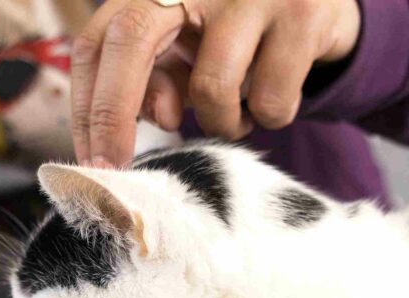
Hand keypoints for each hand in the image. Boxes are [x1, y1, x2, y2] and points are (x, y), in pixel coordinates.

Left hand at [71, 0, 360, 166]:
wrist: (322, 2)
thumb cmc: (239, 36)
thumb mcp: (189, 54)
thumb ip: (158, 79)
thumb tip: (156, 116)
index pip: (99, 41)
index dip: (87, 105)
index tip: (91, 160)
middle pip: (131, 40)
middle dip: (114, 116)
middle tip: (116, 169)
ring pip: (211, 88)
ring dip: (221, 125)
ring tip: (237, 117)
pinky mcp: (304, 14)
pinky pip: (270, 100)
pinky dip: (269, 118)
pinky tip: (275, 98)